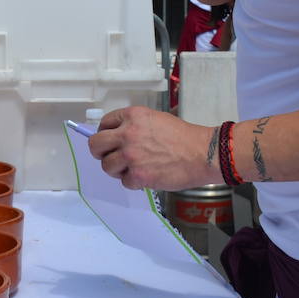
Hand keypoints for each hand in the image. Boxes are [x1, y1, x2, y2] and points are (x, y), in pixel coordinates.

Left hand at [88, 105, 217, 189]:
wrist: (203, 153)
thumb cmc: (183, 137)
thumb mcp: (155, 119)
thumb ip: (133, 126)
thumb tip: (115, 136)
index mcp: (132, 116)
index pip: (104, 124)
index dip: (104, 133)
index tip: (108, 140)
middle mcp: (127, 134)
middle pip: (96, 145)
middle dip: (100, 152)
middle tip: (109, 156)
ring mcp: (131, 156)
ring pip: (107, 166)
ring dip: (117, 169)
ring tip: (131, 168)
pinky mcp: (138, 175)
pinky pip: (124, 181)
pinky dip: (133, 182)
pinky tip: (146, 176)